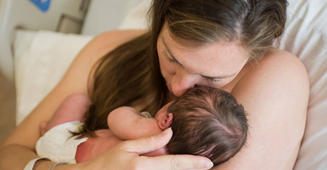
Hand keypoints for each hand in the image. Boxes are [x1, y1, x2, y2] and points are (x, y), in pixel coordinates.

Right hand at [75, 128, 213, 169]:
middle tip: (205, 165)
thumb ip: (149, 141)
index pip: (174, 163)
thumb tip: (170, 132)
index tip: (209, 162)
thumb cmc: (106, 163)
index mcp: (143, 166)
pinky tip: (175, 169)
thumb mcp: (125, 148)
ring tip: (194, 167)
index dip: (193, 163)